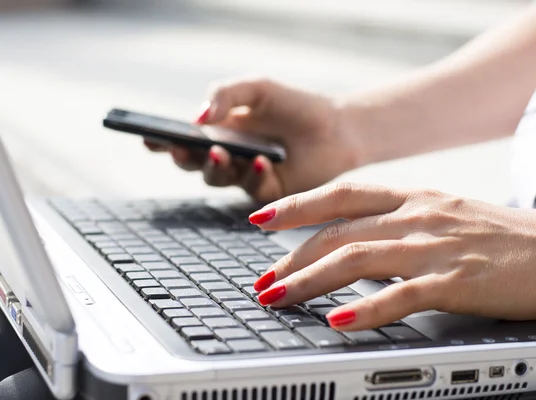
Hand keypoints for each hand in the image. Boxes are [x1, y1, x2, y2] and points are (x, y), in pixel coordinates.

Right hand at [145, 79, 361, 201]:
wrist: (338, 127)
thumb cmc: (295, 106)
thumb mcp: (258, 89)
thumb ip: (226, 95)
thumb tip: (196, 118)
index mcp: (218, 131)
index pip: (182, 138)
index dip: (162, 140)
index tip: (147, 136)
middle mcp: (227, 156)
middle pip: (193, 163)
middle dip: (184, 157)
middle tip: (182, 147)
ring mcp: (245, 176)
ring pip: (218, 179)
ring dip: (216, 166)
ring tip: (222, 151)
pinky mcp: (268, 193)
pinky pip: (252, 189)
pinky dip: (253, 175)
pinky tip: (261, 162)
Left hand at [248, 183, 535, 330]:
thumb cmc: (505, 236)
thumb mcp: (445, 215)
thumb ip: (401, 223)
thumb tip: (356, 241)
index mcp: (415, 197)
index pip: (342, 192)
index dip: (296, 205)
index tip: (261, 221)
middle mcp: (418, 216)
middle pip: (338, 231)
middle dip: (291, 257)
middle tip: (262, 281)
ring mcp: (436, 247)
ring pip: (356, 258)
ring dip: (309, 280)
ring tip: (277, 298)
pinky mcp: (458, 281)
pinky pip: (401, 295)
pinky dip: (364, 310)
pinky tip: (336, 323)